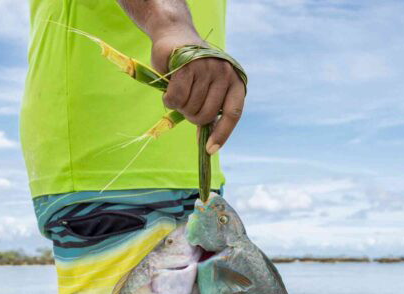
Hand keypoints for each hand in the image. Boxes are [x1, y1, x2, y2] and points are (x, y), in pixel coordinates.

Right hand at [150, 31, 245, 155]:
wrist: (174, 34)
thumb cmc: (191, 68)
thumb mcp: (206, 88)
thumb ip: (209, 108)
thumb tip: (209, 143)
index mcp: (235, 81)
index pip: (233, 113)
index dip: (222, 134)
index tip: (210, 150)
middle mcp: (225, 73)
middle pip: (207, 114)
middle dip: (191, 116)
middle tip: (184, 106)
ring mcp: (207, 68)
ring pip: (190, 107)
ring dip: (179, 106)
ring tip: (177, 90)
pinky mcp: (187, 65)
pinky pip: (176, 98)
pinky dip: (169, 100)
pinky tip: (168, 90)